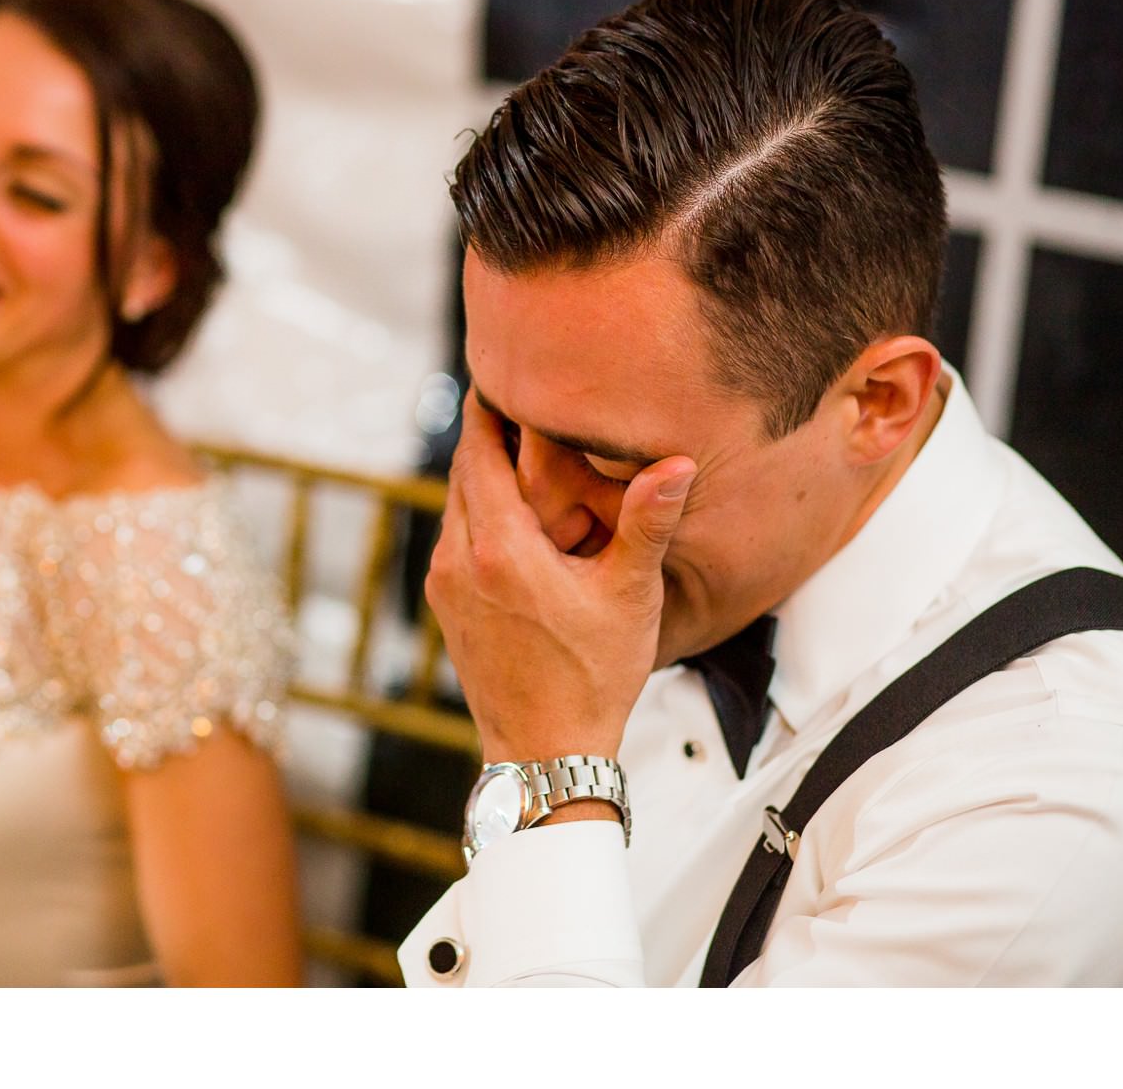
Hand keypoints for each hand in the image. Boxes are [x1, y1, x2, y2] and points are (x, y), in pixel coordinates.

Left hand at [426, 391, 695, 763]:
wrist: (545, 752)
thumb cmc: (592, 677)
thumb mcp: (628, 595)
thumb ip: (646, 523)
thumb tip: (677, 463)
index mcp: (497, 548)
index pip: (478, 452)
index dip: (488, 408)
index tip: (499, 371)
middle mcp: (458, 559)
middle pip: (463, 473)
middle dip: (488, 437)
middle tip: (515, 398)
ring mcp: (445, 586)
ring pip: (456, 507)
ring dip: (482, 477)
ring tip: (517, 449)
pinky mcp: (446, 608)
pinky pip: (456, 540)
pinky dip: (479, 514)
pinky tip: (512, 514)